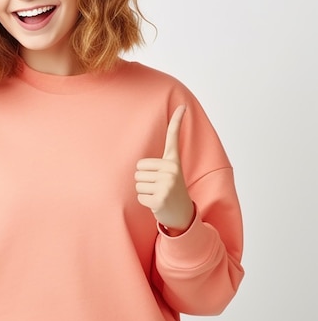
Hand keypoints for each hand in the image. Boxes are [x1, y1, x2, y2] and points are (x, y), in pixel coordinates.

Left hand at [135, 106, 194, 232]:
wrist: (182, 215)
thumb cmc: (171, 190)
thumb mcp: (170, 173)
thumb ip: (162, 162)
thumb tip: (166, 144)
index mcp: (174, 162)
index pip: (173, 138)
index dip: (177, 121)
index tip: (183, 106)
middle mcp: (172, 170)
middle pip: (138, 169)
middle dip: (144, 179)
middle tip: (158, 186)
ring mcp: (167, 185)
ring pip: (137, 183)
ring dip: (144, 191)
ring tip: (158, 194)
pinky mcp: (160, 199)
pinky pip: (139, 196)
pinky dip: (144, 202)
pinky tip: (157, 203)